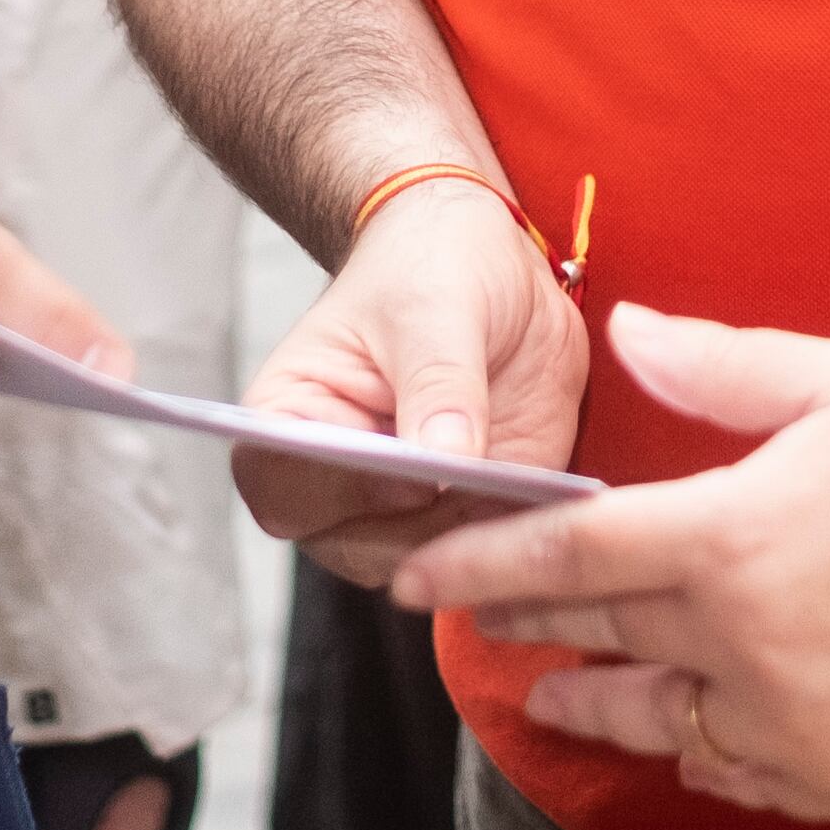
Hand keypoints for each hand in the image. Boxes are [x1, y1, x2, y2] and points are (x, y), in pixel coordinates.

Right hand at [235, 174, 590, 580]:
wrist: (492, 264)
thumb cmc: (433, 267)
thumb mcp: (435, 305)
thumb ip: (439, 382)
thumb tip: (445, 463)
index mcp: (292, 419)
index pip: (280, 486)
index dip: (335, 493)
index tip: (405, 471)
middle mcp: (339, 479)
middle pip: (356, 547)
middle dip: (422, 529)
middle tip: (484, 482)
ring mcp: (407, 506)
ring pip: (430, 565)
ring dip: (479, 536)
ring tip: (523, 482)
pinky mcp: (473, 512)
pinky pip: (491, 551)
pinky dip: (519, 536)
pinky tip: (549, 495)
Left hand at [394, 303, 829, 822]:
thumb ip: (722, 367)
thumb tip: (628, 332)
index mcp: (729, 538)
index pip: (568, 554)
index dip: (480, 566)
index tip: (414, 576)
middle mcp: (737, 643)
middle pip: (598, 637)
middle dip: (528, 627)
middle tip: (473, 621)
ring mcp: (784, 724)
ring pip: (654, 720)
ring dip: (593, 703)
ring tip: (555, 694)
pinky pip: (733, 773)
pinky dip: (697, 751)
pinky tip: (685, 733)